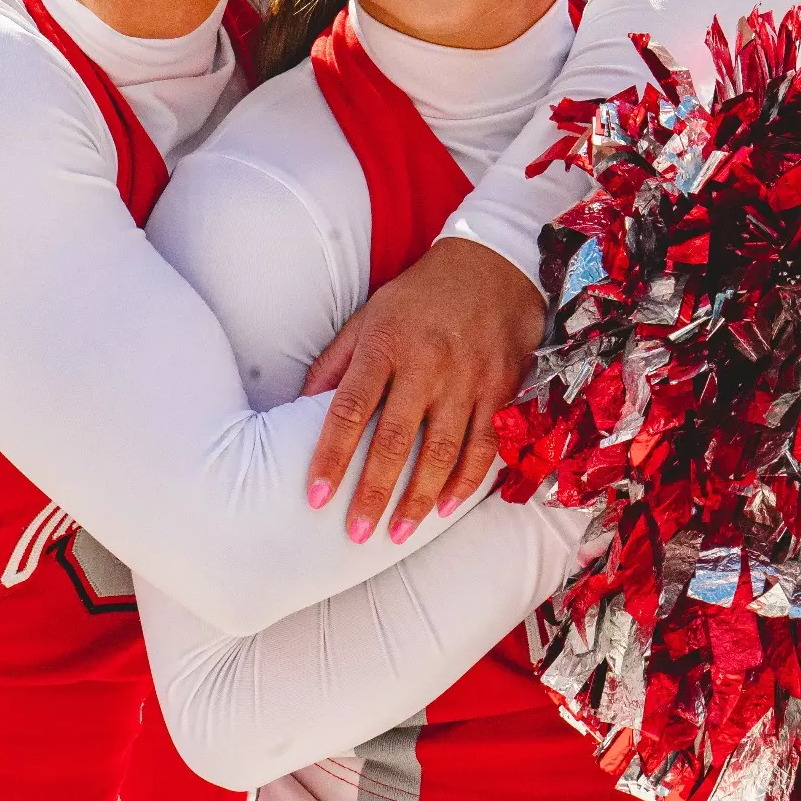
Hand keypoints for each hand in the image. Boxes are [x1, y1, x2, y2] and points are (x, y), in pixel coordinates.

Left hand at [300, 238, 542, 544]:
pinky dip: (466, 481)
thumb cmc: (419, 296)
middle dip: (374, 492)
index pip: (348, 410)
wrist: (492, 265)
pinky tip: (445, 507)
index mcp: (384, 344)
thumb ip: (336, 362)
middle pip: (395, 440)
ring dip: (418, 498)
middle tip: (356, 534)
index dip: (330, 457)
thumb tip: (299, 407)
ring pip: (442, 451)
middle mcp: (426, 363)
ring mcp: (467, 377)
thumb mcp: (370, 316)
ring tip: (398, 533)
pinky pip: (485, 444)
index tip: (315, 497)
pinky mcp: (502, 387)